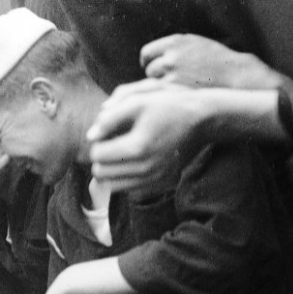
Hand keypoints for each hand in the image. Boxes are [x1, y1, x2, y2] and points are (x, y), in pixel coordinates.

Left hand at [87, 80, 203, 194]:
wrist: (202, 121)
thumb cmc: (168, 107)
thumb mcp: (137, 103)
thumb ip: (109, 118)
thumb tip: (90, 136)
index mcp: (137, 148)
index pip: (97, 155)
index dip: (98, 142)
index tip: (108, 132)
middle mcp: (146, 169)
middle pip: (101, 174)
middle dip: (102, 158)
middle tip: (112, 142)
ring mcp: (155, 180)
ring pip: (113, 186)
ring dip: (112, 171)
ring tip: (122, 152)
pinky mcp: (162, 185)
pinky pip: (130, 190)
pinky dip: (126, 178)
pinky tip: (134, 162)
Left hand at [141, 34, 284, 90]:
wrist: (237, 76)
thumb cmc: (217, 61)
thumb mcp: (196, 44)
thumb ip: (174, 48)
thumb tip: (152, 58)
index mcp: (175, 42)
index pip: (147, 53)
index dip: (148, 63)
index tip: (153, 69)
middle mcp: (171, 56)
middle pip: (149, 70)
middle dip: (157, 76)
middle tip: (171, 82)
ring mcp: (172, 74)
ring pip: (155, 84)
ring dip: (163, 87)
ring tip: (181, 87)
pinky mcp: (177, 89)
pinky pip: (164, 94)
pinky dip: (170, 96)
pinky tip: (184, 94)